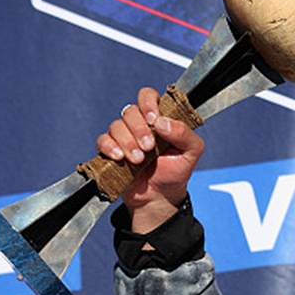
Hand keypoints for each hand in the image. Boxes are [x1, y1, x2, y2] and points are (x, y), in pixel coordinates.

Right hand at [96, 86, 204, 232]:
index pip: (148, 96)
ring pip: (116, 125)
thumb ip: (184, 133)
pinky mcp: (111, 151)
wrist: (160, 198)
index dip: (148, 103)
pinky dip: (109, 147)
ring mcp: (124, 137)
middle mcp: (139, 124)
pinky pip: (102, 140)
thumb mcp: (191, 153)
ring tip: (138, 160)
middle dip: (140, 129)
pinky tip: (120, 158)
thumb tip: (162, 122)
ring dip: (127, 142)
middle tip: (149, 148)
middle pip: (130, 111)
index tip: (154, 120)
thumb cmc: (175, 173)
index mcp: (158, 119)